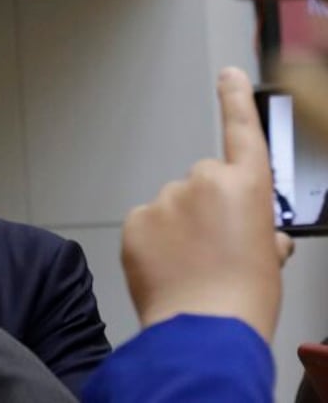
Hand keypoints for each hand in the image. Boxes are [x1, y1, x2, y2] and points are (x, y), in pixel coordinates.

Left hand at [121, 67, 292, 343]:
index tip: (228, 75)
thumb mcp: (268, 260)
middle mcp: (204, 181)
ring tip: (189, 266)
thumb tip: (257, 236)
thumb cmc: (242, 299)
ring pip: (170, 206)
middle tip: (211, 250)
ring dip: (176, 228)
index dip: (235, 100)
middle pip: (200, 183)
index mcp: (246, 187)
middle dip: (203, 209)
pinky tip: (166, 268)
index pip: (241, 131)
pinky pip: (146, 224)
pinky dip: (153, 242)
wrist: (204, 329)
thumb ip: (259, 232)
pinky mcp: (136, 219)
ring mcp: (166, 199)